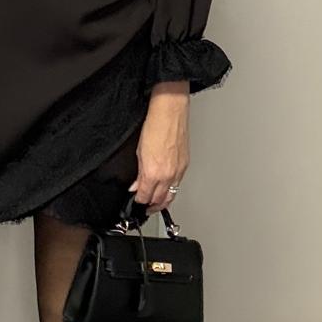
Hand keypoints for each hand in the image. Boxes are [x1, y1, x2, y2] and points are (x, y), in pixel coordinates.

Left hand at [129, 86, 189, 214]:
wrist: (170, 113)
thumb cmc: (155, 126)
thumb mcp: (139, 152)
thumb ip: (138, 172)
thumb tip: (136, 183)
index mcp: (153, 172)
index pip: (145, 196)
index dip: (139, 202)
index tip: (136, 202)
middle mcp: (168, 175)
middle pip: (160, 200)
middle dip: (152, 206)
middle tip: (146, 209)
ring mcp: (178, 171)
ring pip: (172, 195)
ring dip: (163, 201)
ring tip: (157, 204)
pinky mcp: (185, 165)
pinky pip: (178, 184)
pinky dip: (172, 190)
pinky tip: (167, 189)